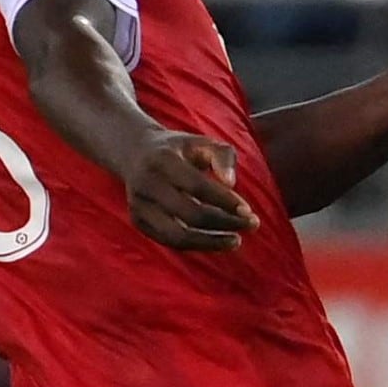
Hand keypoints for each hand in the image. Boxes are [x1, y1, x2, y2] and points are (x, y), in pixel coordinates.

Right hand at [124, 130, 254, 252]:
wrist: (135, 152)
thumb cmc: (179, 149)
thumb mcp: (202, 142)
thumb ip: (222, 156)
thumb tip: (231, 183)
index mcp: (163, 161)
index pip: (198, 187)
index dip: (225, 201)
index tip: (249, 211)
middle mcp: (147, 184)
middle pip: (190, 214)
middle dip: (225, 223)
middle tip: (251, 225)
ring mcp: (139, 206)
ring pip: (178, 236)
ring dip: (211, 242)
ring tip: (236, 240)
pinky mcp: (138, 221)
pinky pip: (170, 241)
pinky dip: (196, 245)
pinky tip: (216, 241)